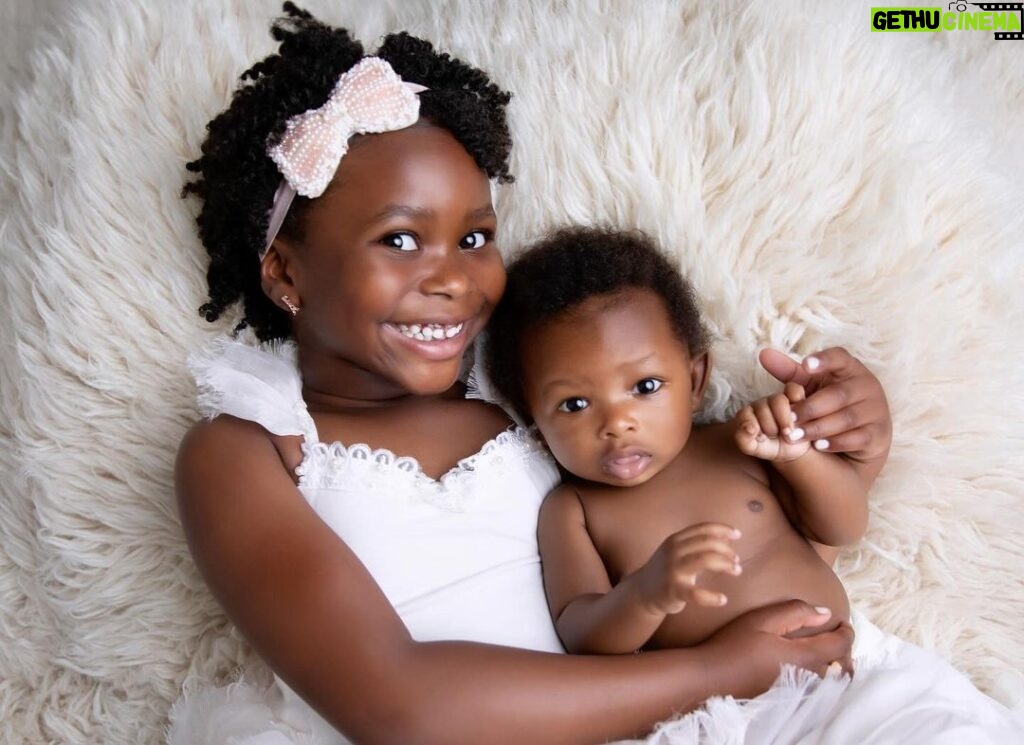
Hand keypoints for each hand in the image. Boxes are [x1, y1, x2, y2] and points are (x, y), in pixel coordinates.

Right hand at [634, 523, 741, 615]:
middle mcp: (673, 552)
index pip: (702, 528)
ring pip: (705, 560)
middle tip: (737, 560)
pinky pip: (697, 594)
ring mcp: (673, 571)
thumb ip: (696, 544)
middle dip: (727, 549)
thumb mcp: (676, 551)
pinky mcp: (674, 591)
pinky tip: (722, 599)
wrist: (642, 592)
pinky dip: (712, 597)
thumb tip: (726, 539)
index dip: (722, 529)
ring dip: (726, 564)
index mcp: (675, 540)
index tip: (738, 535)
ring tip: (736, 570)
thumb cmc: (666, 570)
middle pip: (707, 542)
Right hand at [703, 600, 853, 698]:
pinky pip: (818, 692)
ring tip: (825, 655)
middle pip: (842, 669)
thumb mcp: (761, 620)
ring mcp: (799, 694)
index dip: (847, 632)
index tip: (843, 623)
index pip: (840, 646)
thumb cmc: (732, 646)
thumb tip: (825, 613)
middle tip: (834, 639)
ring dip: (836, 669)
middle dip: (844, 653)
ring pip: (832, 683)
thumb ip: (795, 613)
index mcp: (804, 657)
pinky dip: (823, 681)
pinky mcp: (789, 702)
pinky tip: (808, 671)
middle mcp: (808, 679)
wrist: (710, 679)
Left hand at [735, 382, 810, 461]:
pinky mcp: (796, 397)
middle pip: (763, 407)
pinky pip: (795, 390)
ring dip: (784, 420)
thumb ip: (744, 440)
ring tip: (788, 433)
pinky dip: (797, 403)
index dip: (753, 427)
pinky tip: (798, 419)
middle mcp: (762, 403)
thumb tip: (749, 429)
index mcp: (748, 412)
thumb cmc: (771, 446)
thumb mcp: (754, 448)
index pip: (745, 413)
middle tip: (776, 436)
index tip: (761, 439)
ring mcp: (779, 398)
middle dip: (770, 427)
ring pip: (778, 400)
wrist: (793, 449)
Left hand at [758, 347, 891, 463]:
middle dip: (811, 408)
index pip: (841, 357)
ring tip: (795, 436)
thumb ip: (789, 372)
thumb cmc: (830, 404)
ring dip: (819, 427)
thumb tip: (763, 354)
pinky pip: (858, 437)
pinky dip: (837, 442)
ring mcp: (876, 410)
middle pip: (839, 394)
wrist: (861, 435)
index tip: (805, 364)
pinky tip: (818, 446)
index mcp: (850, 369)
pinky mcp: (879, 434)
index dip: (824, 360)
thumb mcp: (811, 386)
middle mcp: (867, 386)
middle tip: (788, 419)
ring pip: (847, 418)